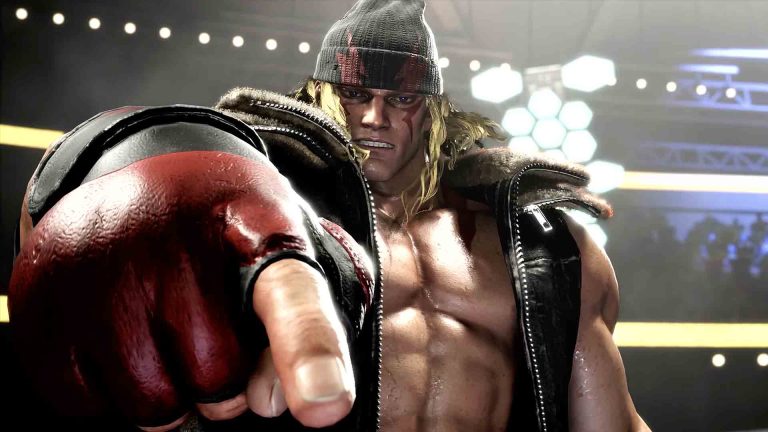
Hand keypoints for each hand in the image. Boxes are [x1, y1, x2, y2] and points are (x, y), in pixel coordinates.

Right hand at [10, 151, 357, 429]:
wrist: (134, 172)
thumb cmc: (222, 227)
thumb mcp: (282, 244)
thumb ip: (301, 322)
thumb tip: (270, 399)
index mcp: (254, 221)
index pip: (289, 296)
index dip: (308, 350)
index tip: (326, 405)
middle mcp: (171, 239)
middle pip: (216, 379)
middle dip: (223, 384)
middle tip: (212, 341)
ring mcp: (100, 267)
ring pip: (151, 405)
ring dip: (169, 397)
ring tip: (166, 345)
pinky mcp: (41, 298)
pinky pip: (86, 405)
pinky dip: (110, 397)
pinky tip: (118, 345)